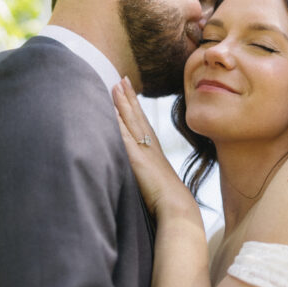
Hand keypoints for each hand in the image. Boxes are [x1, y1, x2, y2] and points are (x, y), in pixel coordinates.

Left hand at [112, 77, 196, 219]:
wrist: (176, 207)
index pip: (142, 122)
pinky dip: (118, 122)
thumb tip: (146, 175)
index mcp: (154, 151)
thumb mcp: (157, 183)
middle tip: (123, 79)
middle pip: (137, 115)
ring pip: (131, 121)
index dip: (135, 106)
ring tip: (116, 85)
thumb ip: (149, 174)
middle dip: (129, 96)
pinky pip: (124, 135)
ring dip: (123, 102)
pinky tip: (111, 110)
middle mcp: (150, 146)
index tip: (130, 91)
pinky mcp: (137, 158)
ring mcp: (144, 150)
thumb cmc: (168, 201)